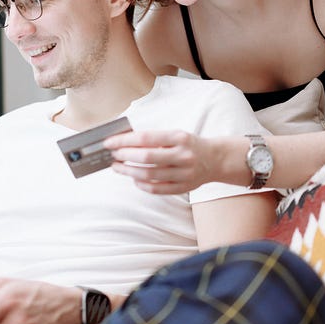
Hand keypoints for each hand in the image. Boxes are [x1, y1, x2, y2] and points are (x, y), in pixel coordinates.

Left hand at [103, 130, 220, 193]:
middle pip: (146, 158)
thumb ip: (153, 138)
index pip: (146, 138)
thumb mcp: (175, 134)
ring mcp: (184, 173)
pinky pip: (158, 189)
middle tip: (113, 155)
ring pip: (149, 175)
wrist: (215, 159)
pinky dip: (142, 185)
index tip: (109, 143)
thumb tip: (123, 142)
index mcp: (179, 138)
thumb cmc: (188, 145)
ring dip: (129, 172)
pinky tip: (134, 179)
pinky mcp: (184, 187)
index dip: (124, 141)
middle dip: (124, 156)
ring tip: (118, 168)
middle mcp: (183, 155)